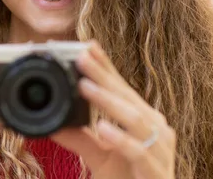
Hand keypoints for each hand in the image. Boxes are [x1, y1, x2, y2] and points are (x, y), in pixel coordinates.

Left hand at [52, 41, 175, 178]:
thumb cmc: (131, 178)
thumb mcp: (100, 156)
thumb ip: (80, 139)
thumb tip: (53, 123)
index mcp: (143, 119)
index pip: (122, 87)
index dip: (106, 66)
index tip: (87, 46)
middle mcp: (155, 128)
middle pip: (126, 96)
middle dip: (102, 75)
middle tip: (81, 57)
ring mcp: (159, 148)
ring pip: (133, 118)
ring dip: (108, 100)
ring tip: (85, 86)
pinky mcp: (156, 170)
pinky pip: (138, 151)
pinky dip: (120, 138)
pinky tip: (103, 129)